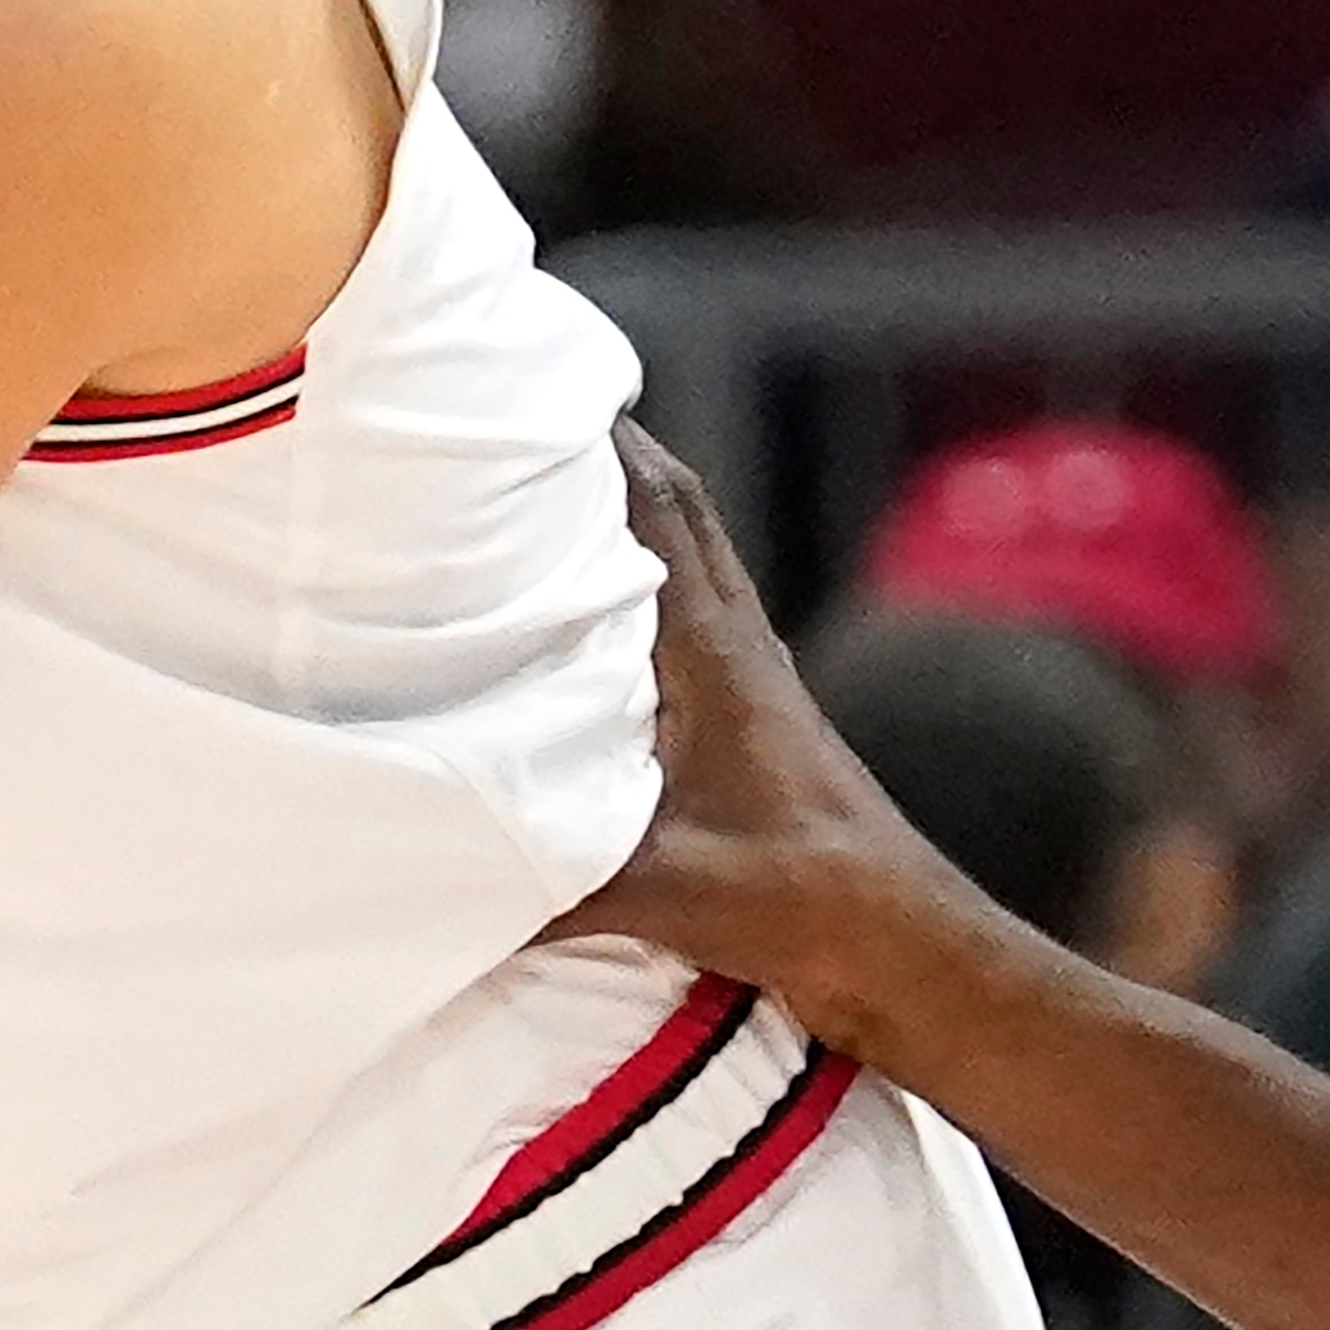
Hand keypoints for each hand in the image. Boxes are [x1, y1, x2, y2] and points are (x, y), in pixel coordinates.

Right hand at [549, 421, 976, 1051]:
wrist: (909, 951)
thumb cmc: (804, 905)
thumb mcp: (662, 890)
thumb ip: (542, 883)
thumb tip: (419, 879)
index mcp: (715, 652)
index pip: (656, 506)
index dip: (596, 434)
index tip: (526, 379)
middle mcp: (737, 645)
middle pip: (676, 506)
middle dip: (603, 443)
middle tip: (517, 406)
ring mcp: (752, 680)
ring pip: (687, 554)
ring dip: (622, 506)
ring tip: (535, 488)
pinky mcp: (752, 719)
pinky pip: (687, 612)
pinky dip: (635, 578)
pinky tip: (584, 611)